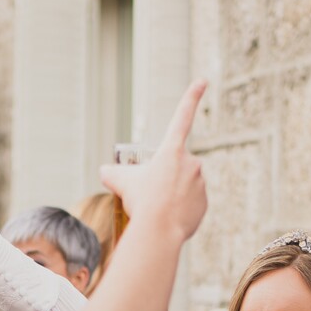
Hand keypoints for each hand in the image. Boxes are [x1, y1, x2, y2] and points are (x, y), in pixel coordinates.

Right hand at [98, 80, 207, 242]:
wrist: (159, 230)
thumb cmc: (141, 201)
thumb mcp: (120, 182)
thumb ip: (112, 172)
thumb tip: (106, 171)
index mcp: (171, 150)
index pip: (182, 117)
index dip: (192, 97)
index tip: (203, 81)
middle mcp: (191, 162)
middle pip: (173, 167)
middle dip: (163, 177)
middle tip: (149, 195)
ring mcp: (200, 183)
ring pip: (182, 186)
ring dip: (171, 193)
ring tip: (157, 209)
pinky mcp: (204, 203)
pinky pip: (190, 203)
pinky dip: (179, 209)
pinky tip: (168, 218)